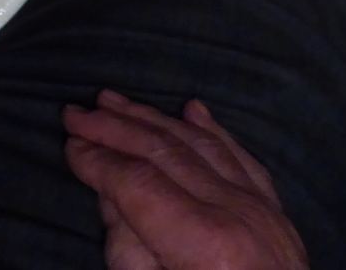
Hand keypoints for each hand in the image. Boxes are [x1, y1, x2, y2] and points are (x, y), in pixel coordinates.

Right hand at [63, 90, 306, 269]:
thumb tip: (114, 196)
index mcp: (204, 242)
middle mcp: (237, 215)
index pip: (136, 179)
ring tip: (114, 100)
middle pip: (165, 152)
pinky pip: (243, 160)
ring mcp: (263, 212)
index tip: (67, 145)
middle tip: (74, 112)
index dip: (96, 159)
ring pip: (202, 145)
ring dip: (153, 118)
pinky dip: (214, 131)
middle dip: (114, 128)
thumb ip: (128, 245)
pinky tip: (193, 109)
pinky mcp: (278, 217)